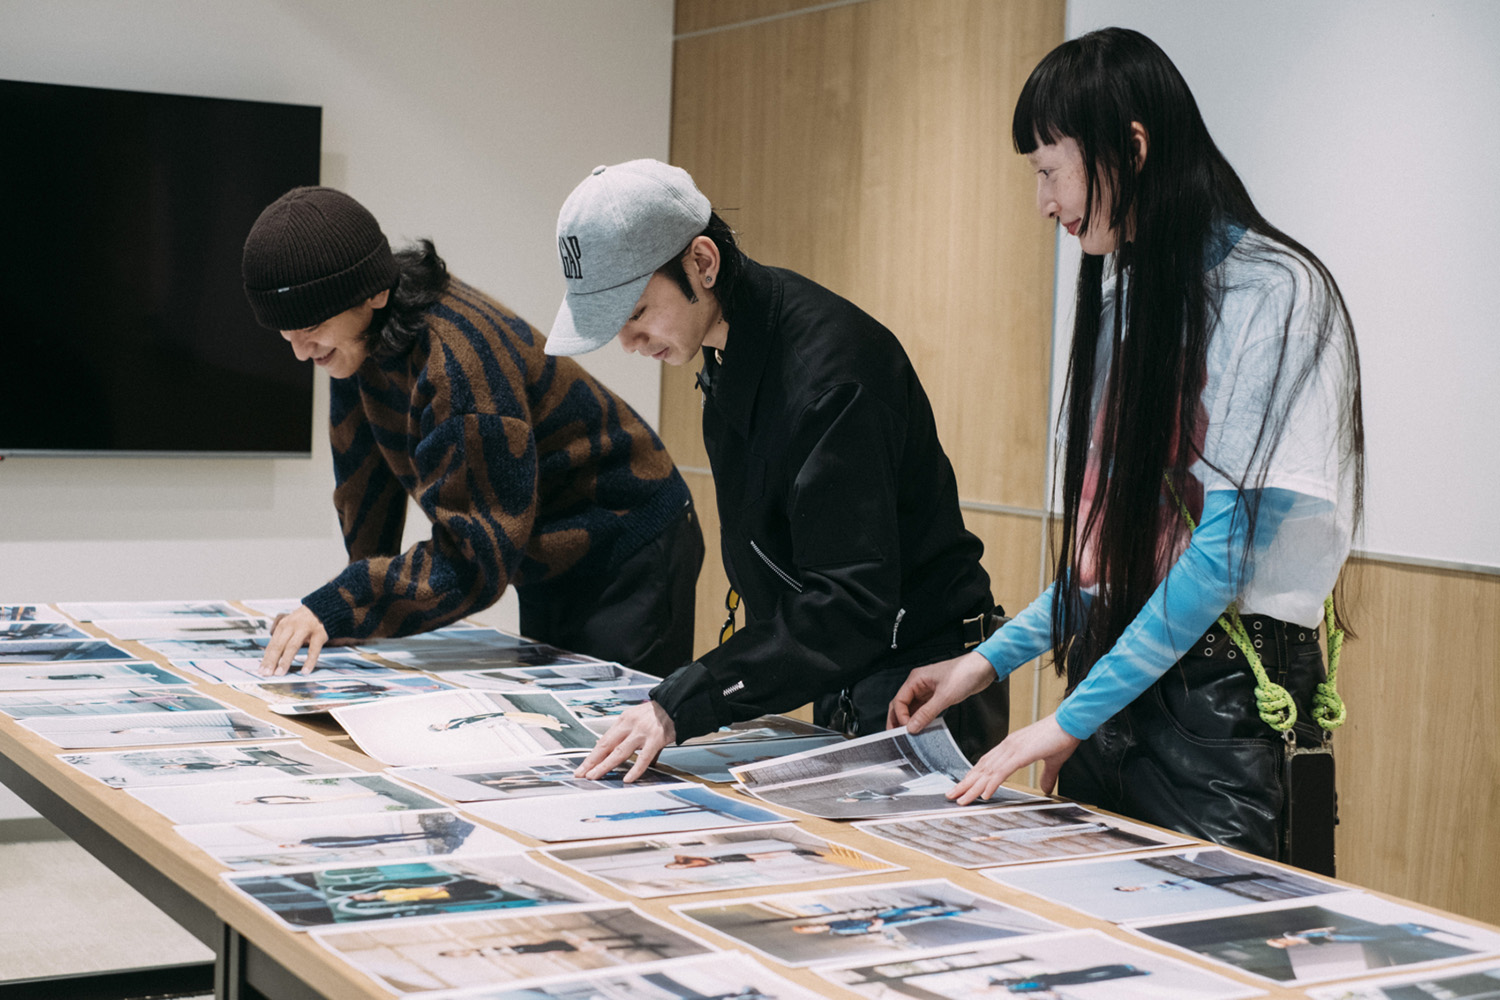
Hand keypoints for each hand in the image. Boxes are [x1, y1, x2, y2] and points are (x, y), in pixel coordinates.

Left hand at [259, 606, 328, 675]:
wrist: (326, 607)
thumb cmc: (306, 620)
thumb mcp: (291, 624)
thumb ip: (283, 639)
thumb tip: (272, 659)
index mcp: (283, 626)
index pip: (272, 645)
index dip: (266, 659)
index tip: (261, 671)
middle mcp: (292, 626)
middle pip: (279, 646)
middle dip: (271, 661)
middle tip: (266, 674)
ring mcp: (306, 629)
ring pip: (293, 647)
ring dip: (285, 661)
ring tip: (280, 673)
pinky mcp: (319, 633)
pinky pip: (314, 649)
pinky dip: (309, 661)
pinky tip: (305, 671)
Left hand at [573, 700, 675, 781]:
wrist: (679, 702)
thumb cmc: (662, 712)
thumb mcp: (642, 720)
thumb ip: (634, 739)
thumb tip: (629, 757)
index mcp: (625, 719)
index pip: (604, 740)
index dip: (593, 754)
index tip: (584, 765)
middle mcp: (630, 724)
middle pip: (606, 746)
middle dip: (592, 761)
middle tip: (581, 773)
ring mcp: (642, 732)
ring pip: (619, 752)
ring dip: (604, 765)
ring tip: (594, 776)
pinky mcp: (656, 738)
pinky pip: (644, 757)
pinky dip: (635, 769)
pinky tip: (628, 779)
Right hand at [887, 650, 996, 731]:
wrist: (982, 668)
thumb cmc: (964, 674)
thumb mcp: (945, 696)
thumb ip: (927, 713)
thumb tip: (912, 727)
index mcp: (916, 679)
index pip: (899, 700)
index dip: (900, 716)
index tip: (906, 730)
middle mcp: (918, 684)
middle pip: (901, 704)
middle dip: (898, 719)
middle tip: (897, 736)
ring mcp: (927, 690)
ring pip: (912, 708)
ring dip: (910, 720)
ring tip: (909, 735)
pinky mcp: (936, 696)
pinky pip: (923, 709)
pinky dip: (921, 718)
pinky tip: (922, 728)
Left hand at [948, 713, 1079, 803]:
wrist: (1072, 722)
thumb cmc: (1062, 737)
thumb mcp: (1053, 761)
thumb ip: (1047, 775)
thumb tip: (1046, 789)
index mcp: (1012, 746)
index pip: (987, 763)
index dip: (974, 776)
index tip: (964, 786)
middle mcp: (1008, 746)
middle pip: (981, 768)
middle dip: (966, 783)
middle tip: (952, 796)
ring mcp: (1012, 749)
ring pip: (987, 772)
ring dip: (973, 787)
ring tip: (961, 799)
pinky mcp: (1021, 754)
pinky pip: (1002, 772)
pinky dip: (991, 784)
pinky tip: (984, 794)